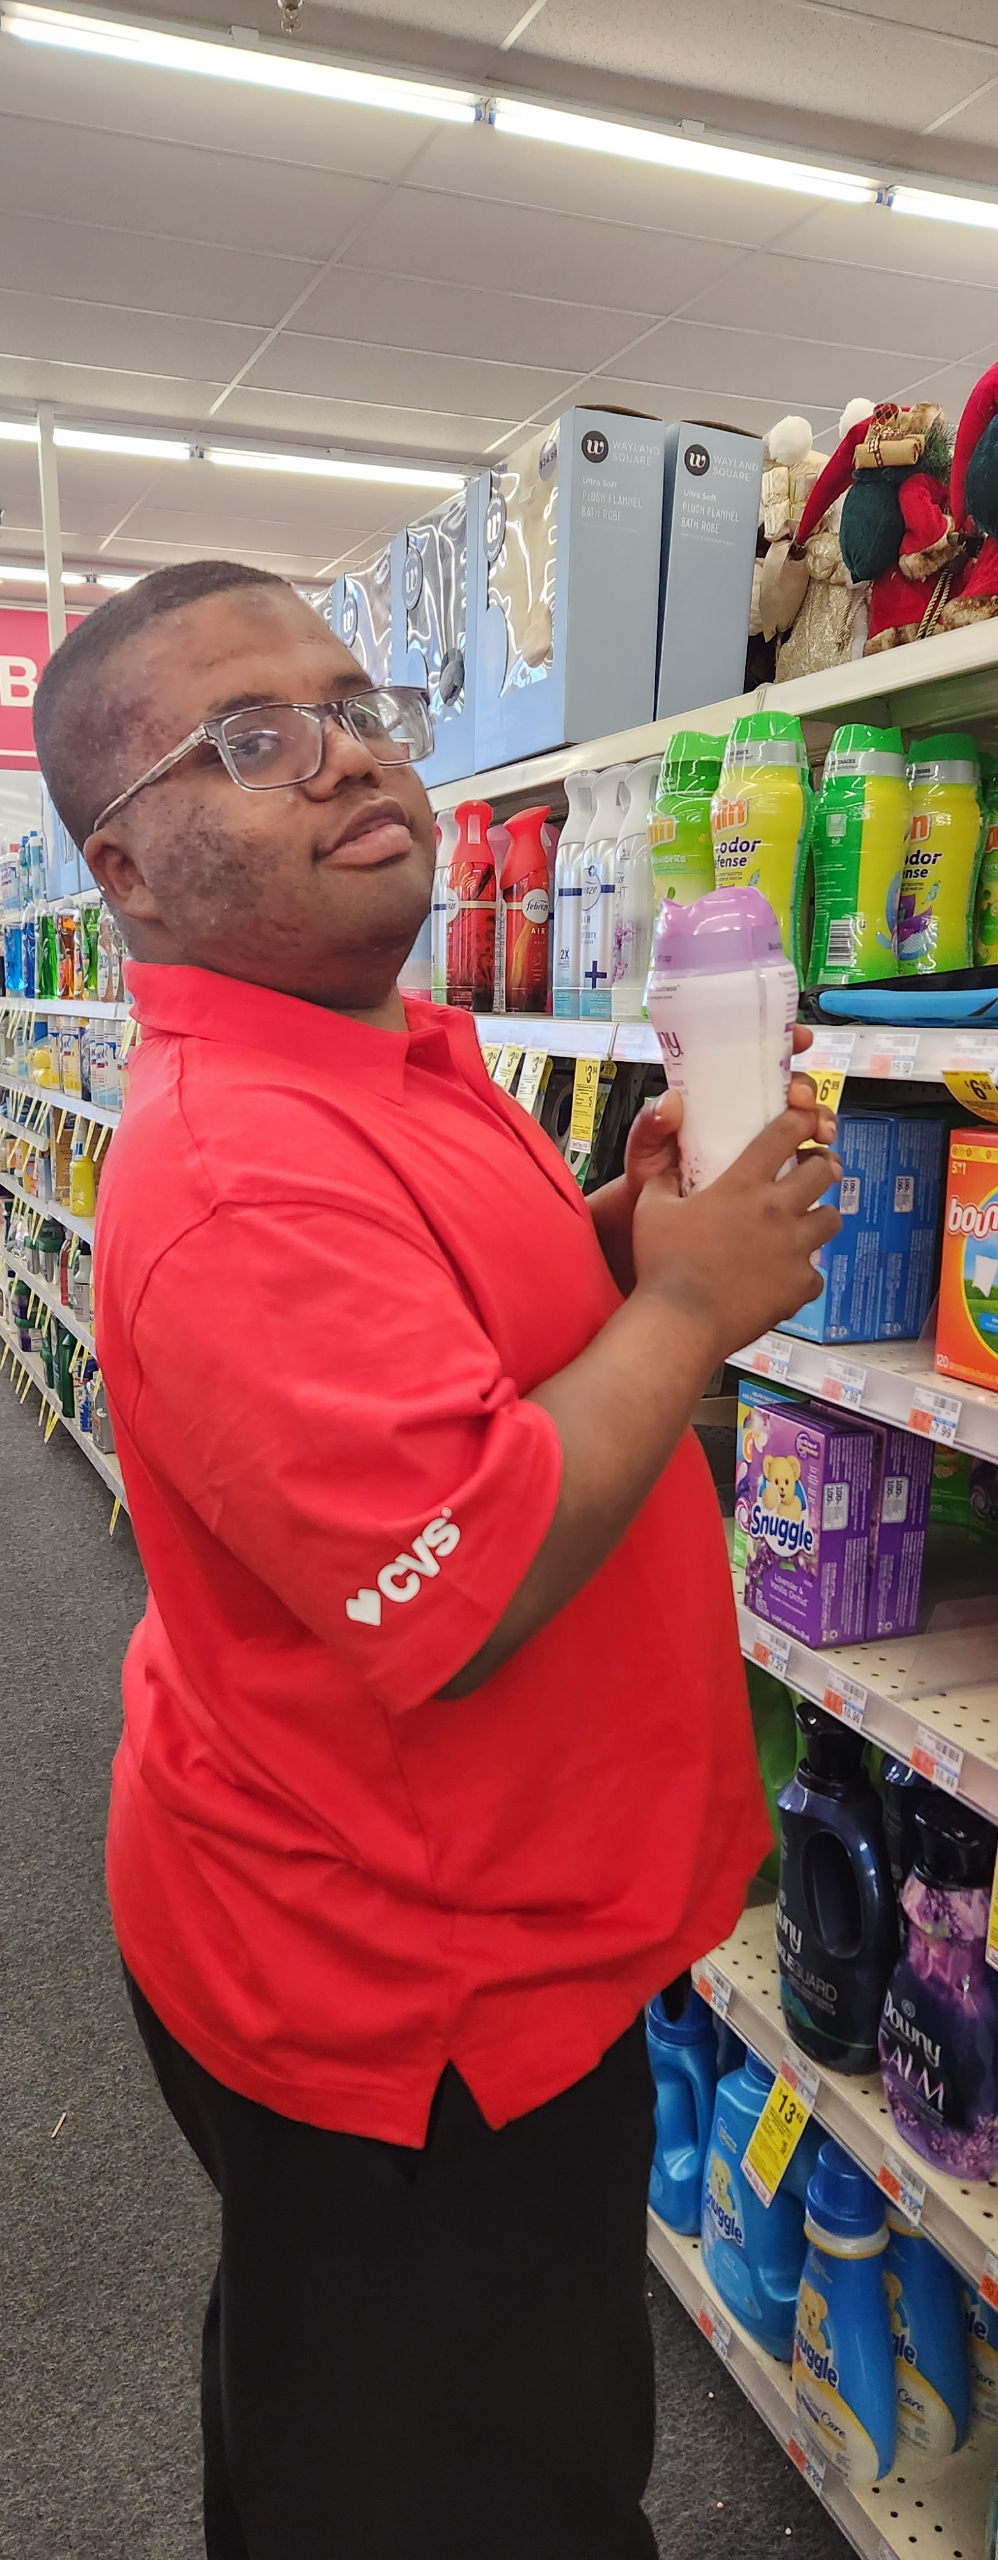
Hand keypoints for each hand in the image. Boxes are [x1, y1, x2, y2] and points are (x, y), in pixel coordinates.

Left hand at [622, 1024, 836, 1208]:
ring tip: (821, 1136)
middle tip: (802, 1102)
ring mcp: (763, 1146)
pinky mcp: (775, 1175)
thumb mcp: (644, 1148)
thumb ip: (650, 1126)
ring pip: (805, 1122)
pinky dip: (821, 1158)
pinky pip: (806, 1161)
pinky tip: (826, 1164)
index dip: (783, 1043)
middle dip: (806, 1089)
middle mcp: (745, 1116)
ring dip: (822, 1121)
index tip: (800, 1040)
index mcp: (717, 1099)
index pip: (753, 1061)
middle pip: (789, 1089)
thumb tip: (670, 1103)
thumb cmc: (650, 1180)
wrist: (658, 1233)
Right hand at [631, 1102, 841, 1362]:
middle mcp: (775, 1210)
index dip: (801, 1119)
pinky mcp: (799, 1285)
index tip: (807, 1119)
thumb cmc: (662, 1265)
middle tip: (814, 1170)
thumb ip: (664, 1181)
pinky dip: (803, 1275)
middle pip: (823, 1171)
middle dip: (823, 1166)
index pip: (783, 1134)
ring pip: (831, 1219)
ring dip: (820, 1217)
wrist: (680, 1322)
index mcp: (742, 1185)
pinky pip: (815, 1274)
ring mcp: (793, 1248)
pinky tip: (785, 1278)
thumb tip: (668, 1170)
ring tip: (807, 1224)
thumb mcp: (651, 1210)